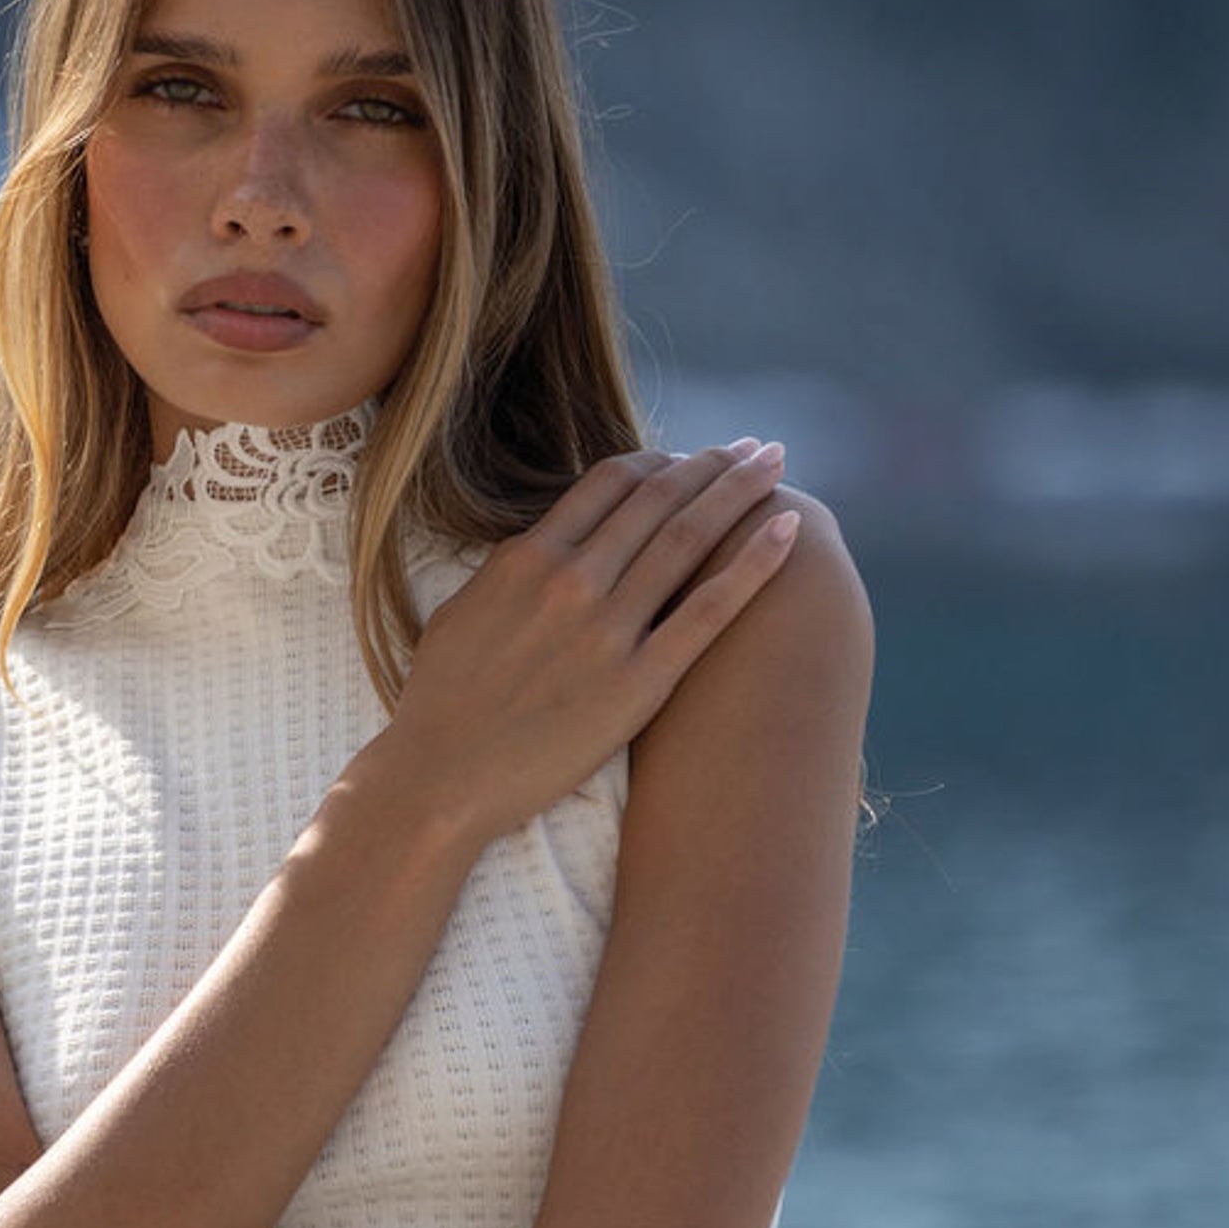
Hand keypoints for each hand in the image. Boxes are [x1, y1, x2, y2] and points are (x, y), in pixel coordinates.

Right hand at [350, 442, 809, 847]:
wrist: (440, 782)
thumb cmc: (441, 708)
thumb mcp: (460, 615)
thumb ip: (507, 574)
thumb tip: (536, 549)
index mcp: (526, 558)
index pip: (608, 483)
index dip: (657, 461)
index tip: (689, 457)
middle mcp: (571, 581)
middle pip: (658, 498)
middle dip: (712, 463)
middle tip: (752, 446)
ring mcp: (608, 630)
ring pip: (689, 538)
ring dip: (740, 492)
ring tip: (777, 464)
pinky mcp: (640, 683)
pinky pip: (709, 611)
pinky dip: (753, 564)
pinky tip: (788, 530)